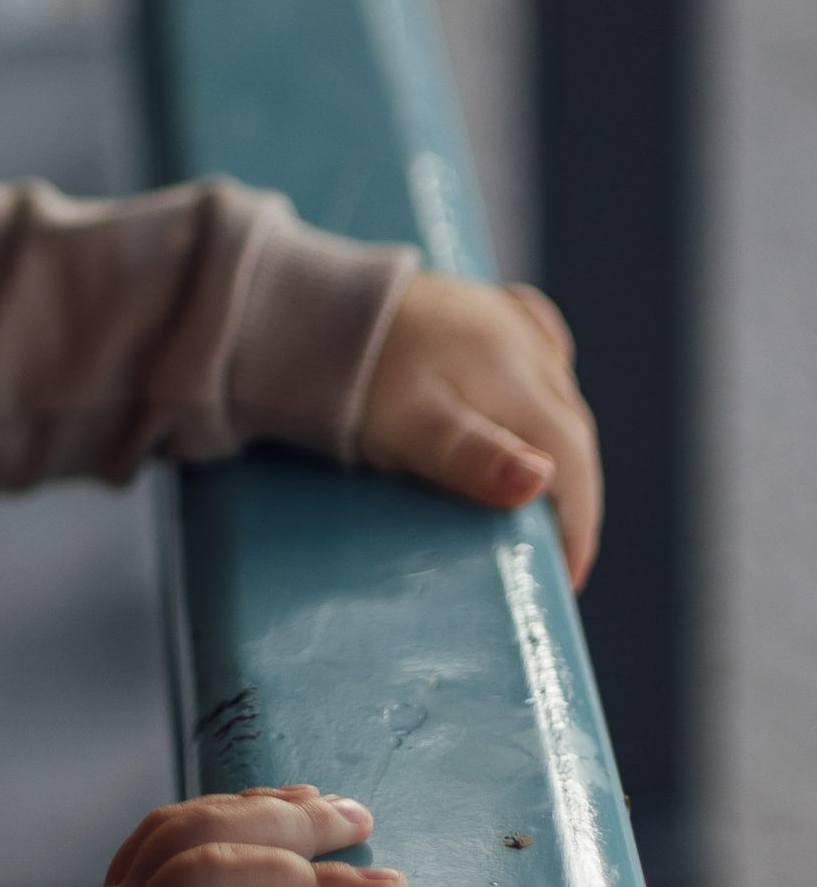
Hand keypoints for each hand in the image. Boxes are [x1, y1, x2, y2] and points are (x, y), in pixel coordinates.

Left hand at [359, 271, 600, 584]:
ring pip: (557, 394)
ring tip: (544, 497)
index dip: (576, 526)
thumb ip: (474, 457)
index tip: (565, 579)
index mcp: (518, 378)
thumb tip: (540, 480)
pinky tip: (535, 399)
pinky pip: (537, 348)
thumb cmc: (361, 377)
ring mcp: (507, 321)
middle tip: (552, 552)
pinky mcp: (483, 309)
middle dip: (571, 495)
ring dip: (560, 446)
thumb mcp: (410, 428)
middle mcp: (525, 345)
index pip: (573, 463)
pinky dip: (544, 388)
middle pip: (570, 431)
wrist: (311, 307)